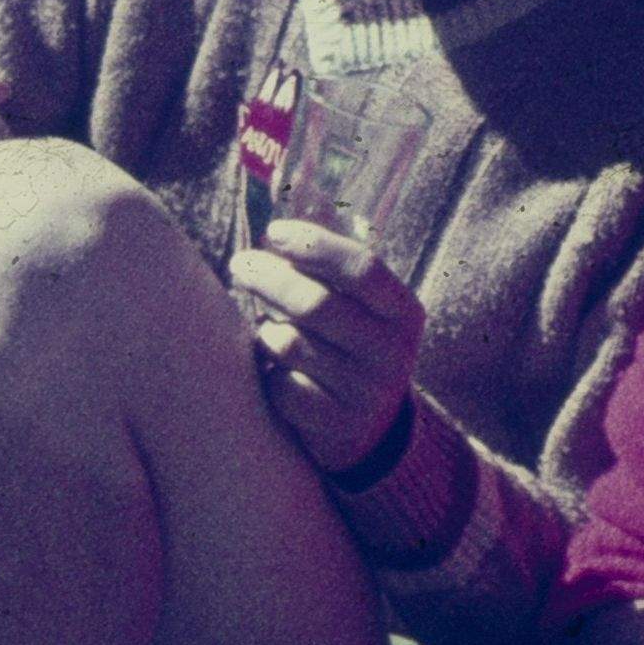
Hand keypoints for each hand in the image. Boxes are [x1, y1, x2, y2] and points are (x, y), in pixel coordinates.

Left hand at [228, 219, 427, 475]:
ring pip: (290, 344)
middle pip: (316, 304)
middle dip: (270, 278)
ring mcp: (365, 392)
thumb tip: (288, 212)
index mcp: (403, 313)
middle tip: (240, 265)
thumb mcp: (362, 310)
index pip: (361, 268)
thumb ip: (332, 266)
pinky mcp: (335, 425)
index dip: (314, 245)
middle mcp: (391, 352)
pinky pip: (281, 386)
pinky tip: (272, 370)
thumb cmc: (351, 351)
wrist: (370, 433)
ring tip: (264, 326)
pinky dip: (268, 374)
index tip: (274, 232)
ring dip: (265, 330)